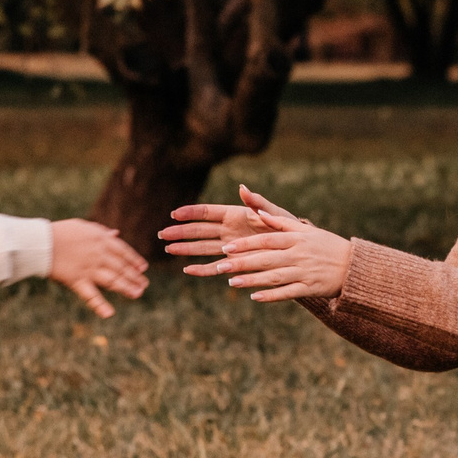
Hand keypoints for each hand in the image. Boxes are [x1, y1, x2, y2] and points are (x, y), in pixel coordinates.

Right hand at [49, 219, 149, 317]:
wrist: (41, 242)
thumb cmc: (60, 232)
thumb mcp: (84, 226)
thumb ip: (102, 231)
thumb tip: (116, 234)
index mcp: (101, 240)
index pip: (123, 251)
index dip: (134, 260)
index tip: (143, 268)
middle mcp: (99, 255)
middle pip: (121, 267)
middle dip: (134, 277)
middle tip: (144, 285)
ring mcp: (89, 269)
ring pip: (112, 280)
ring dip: (126, 288)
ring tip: (137, 294)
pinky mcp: (77, 281)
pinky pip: (91, 295)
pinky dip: (100, 305)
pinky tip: (109, 314)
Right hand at [159, 185, 304, 260]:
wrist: (296, 250)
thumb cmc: (287, 228)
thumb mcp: (274, 215)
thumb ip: (258, 203)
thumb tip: (242, 188)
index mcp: (236, 215)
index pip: (208, 212)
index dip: (191, 213)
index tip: (174, 214)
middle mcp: (229, 230)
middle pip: (199, 231)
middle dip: (181, 232)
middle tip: (162, 233)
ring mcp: (229, 247)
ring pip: (202, 248)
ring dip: (185, 249)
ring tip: (168, 249)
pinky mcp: (234, 263)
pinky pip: (215, 267)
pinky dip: (202, 269)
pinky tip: (187, 270)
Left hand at [195, 205, 354, 303]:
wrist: (353, 266)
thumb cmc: (327, 245)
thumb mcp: (306, 230)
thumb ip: (281, 223)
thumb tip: (259, 214)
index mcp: (296, 238)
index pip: (266, 240)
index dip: (245, 244)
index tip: (226, 248)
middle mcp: (298, 255)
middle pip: (265, 259)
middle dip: (241, 263)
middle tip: (220, 267)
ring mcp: (304, 272)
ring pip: (273, 277)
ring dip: (251, 280)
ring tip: (231, 282)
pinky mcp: (309, 288)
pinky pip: (287, 293)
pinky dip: (271, 296)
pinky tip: (255, 297)